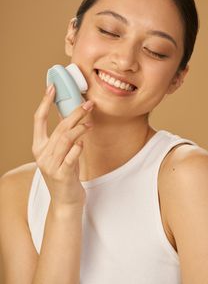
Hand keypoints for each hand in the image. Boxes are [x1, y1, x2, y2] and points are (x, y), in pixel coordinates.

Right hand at [32, 84, 92, 207]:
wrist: (65, 200)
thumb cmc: (64, 173)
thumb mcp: (59, 153)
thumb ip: (61, 136)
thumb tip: (69, 113)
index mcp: (38, 147)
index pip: (38, 120)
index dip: (44, 102)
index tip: (52, 87)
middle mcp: (42, 155)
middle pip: (58, 128)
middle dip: (74, 113)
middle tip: (88, 104)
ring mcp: (50, 165)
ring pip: (66, 139)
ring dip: (80, 128)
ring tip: (90, 122)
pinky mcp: (61, 175)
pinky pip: (72, 156)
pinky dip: (79, 147)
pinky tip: (84, 142)